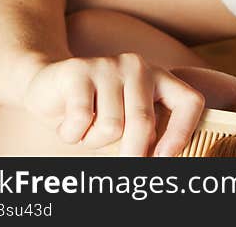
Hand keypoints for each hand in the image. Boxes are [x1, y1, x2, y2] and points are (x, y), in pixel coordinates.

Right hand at [21, 54, 206, 156]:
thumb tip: (159, 161)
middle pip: (143, 123)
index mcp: (159, 77)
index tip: (165, 158)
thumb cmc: (94, 109)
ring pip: (110, 126)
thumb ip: (145, 133)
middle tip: (125, 168)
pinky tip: (68, 123)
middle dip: (133, 155)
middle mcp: (138, 67)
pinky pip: (81, 120)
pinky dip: (72, 134)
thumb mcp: (126, 120)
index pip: (189, 101)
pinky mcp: (79, 71)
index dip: (183, 132)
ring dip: (93, 141)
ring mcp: (109, 66)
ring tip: (86, 129)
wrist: (47, 83)